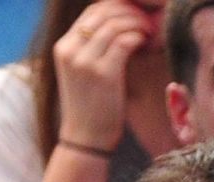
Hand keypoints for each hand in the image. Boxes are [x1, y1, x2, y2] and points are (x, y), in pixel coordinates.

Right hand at [51, 0, 153, 149]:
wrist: (85, 137)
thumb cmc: (90, 106)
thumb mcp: (83, 71)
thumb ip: (93, 49)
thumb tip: (120, 28)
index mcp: (63, 46)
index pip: (91, 11)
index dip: (117, 7)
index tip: (136, 12)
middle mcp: (69, 49)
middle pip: (103, 13)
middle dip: (130, 11)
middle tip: (148, 20)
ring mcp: (84, 61)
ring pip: (114, 25)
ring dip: (137, 24)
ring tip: (150, 32)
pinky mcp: (102, 73)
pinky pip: (124, 43)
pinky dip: (138, 37)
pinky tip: (146, 43)